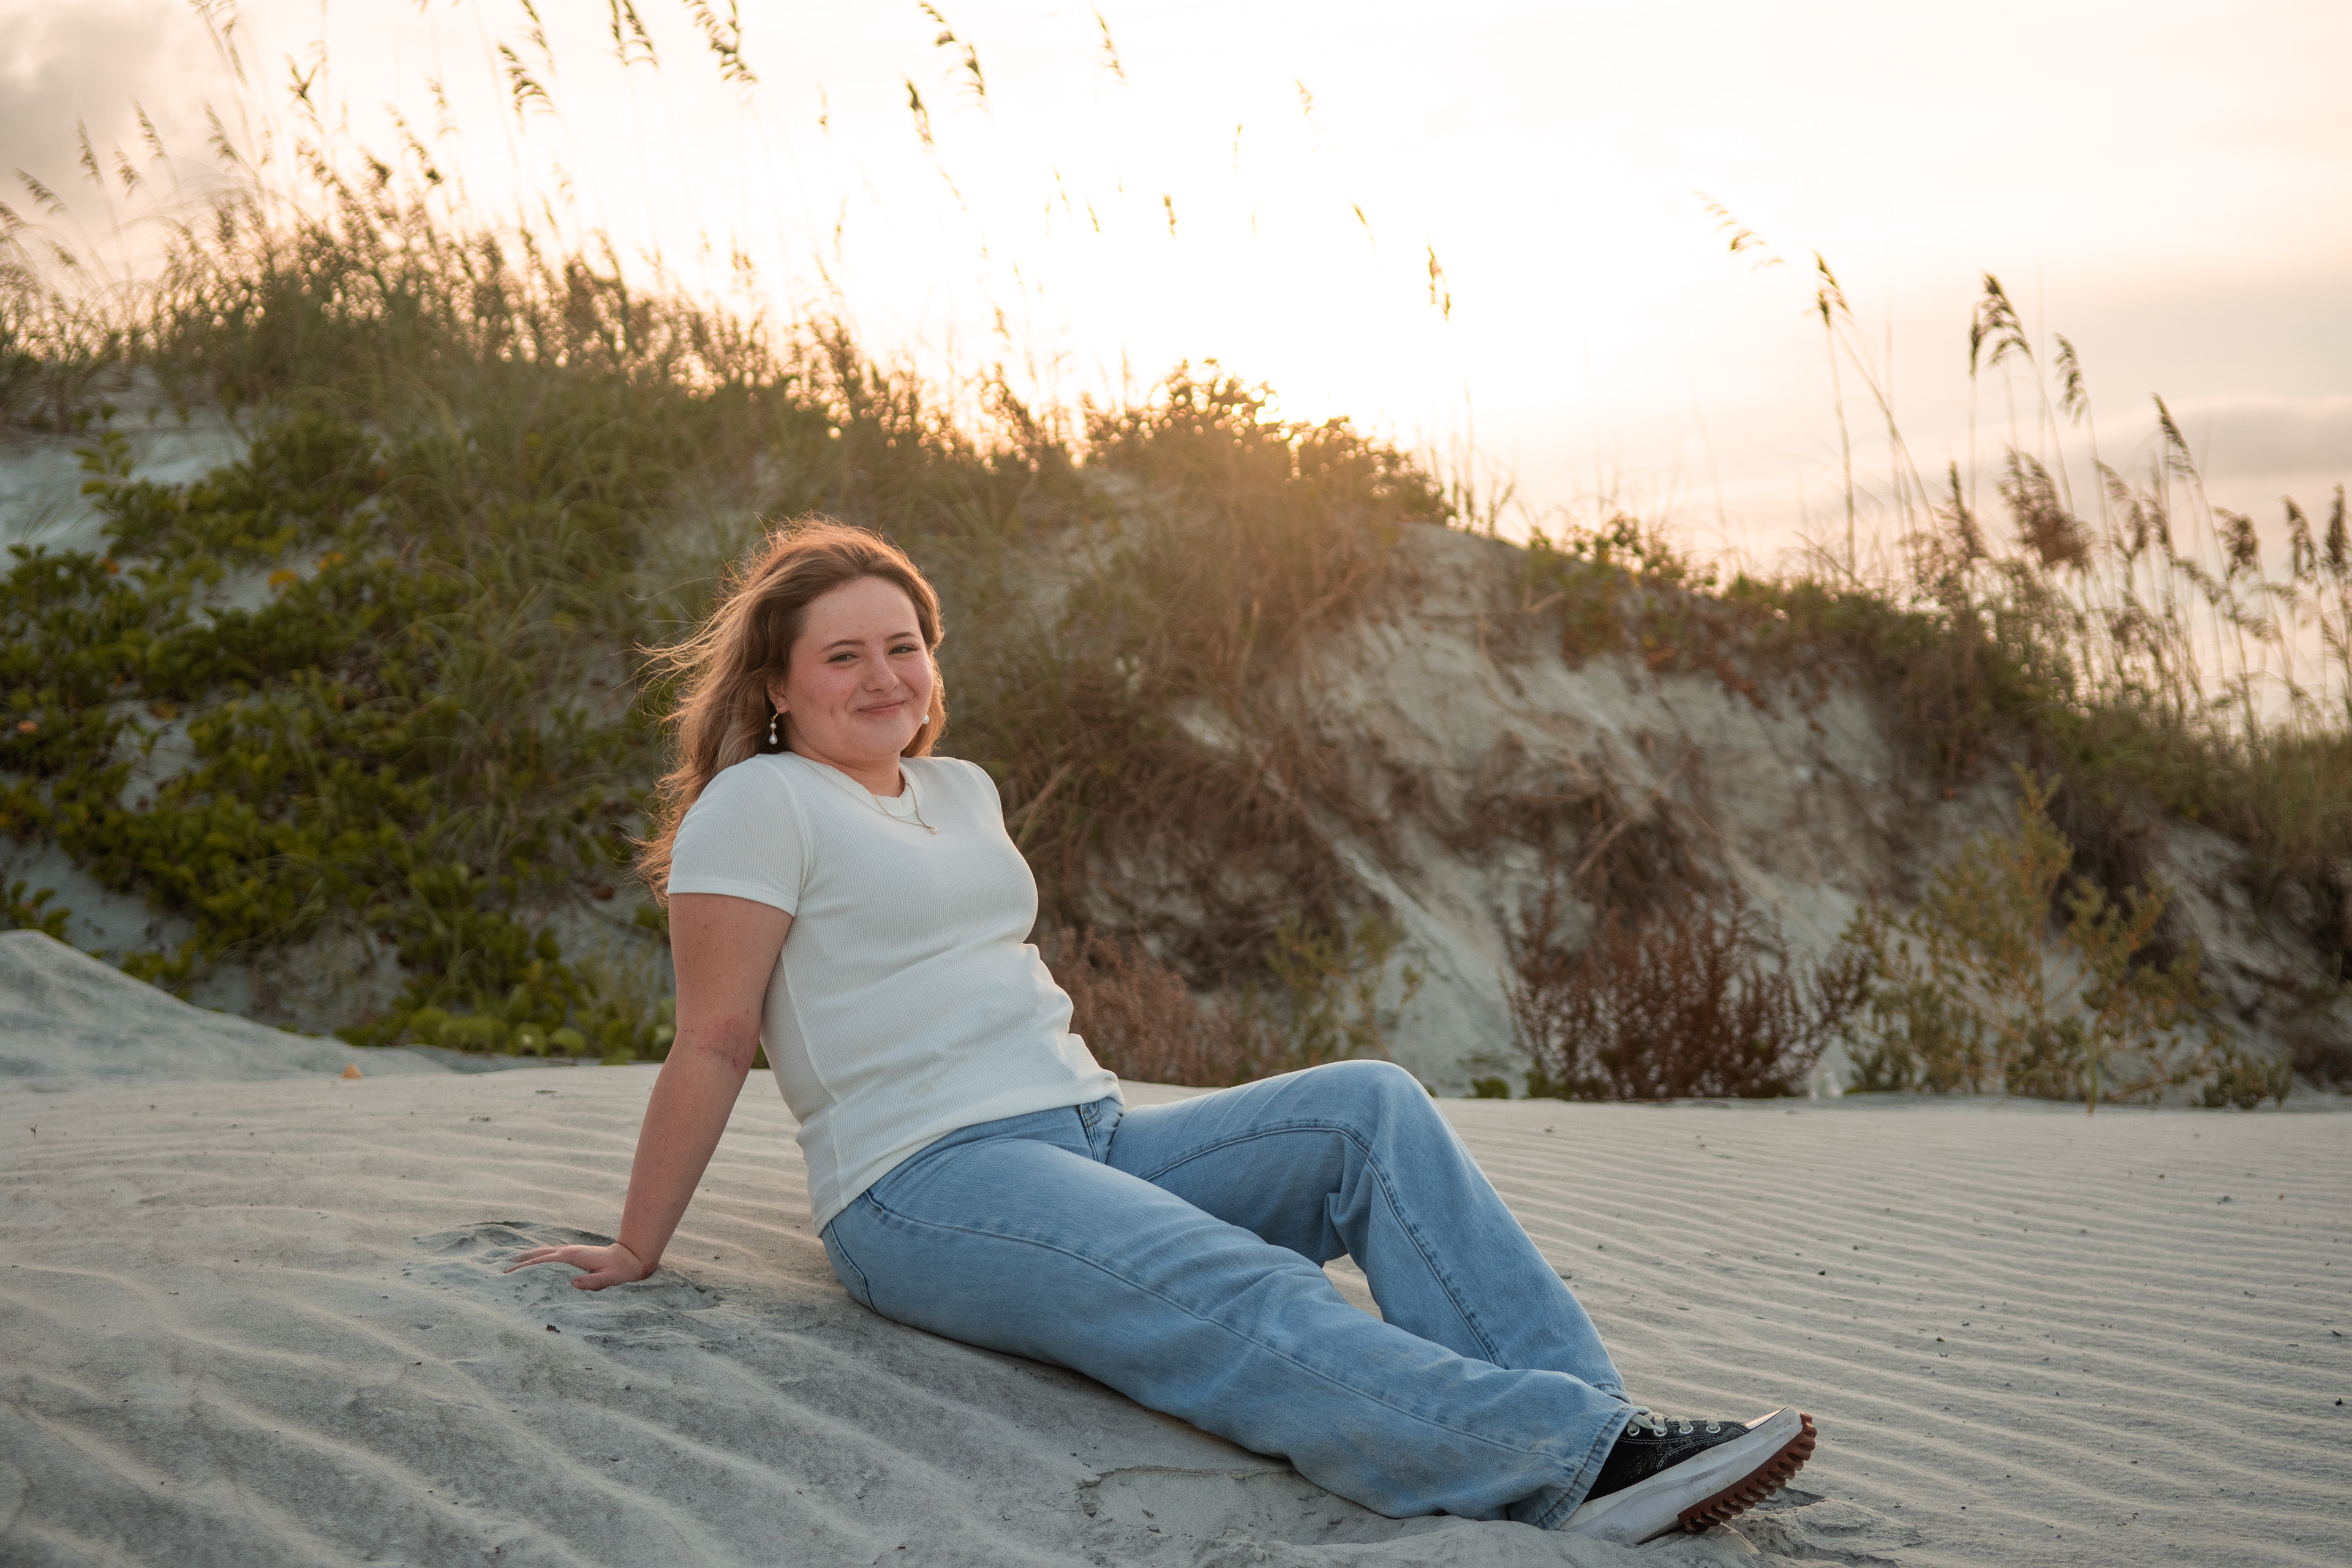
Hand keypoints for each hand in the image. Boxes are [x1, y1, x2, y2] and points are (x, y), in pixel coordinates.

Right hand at [504, 1241, 650, 1290]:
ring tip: (507, 1265)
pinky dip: (535, 1256)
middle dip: (519, 1263)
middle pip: (537, 1255)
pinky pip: (548, 1254)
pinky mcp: (570, 1253)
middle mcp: (566, 1251)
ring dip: (525, 1258)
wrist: (627, 1258)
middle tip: (500, 1271)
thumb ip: (593, 1283)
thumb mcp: (608, 1280)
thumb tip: (573, 1284)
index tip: (509, 1274)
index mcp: (571, 1257)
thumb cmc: (617, 1271)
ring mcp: (568, 1251)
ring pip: (541, 1252)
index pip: (543, 1262)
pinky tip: (529, 1262)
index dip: (526, 1268)